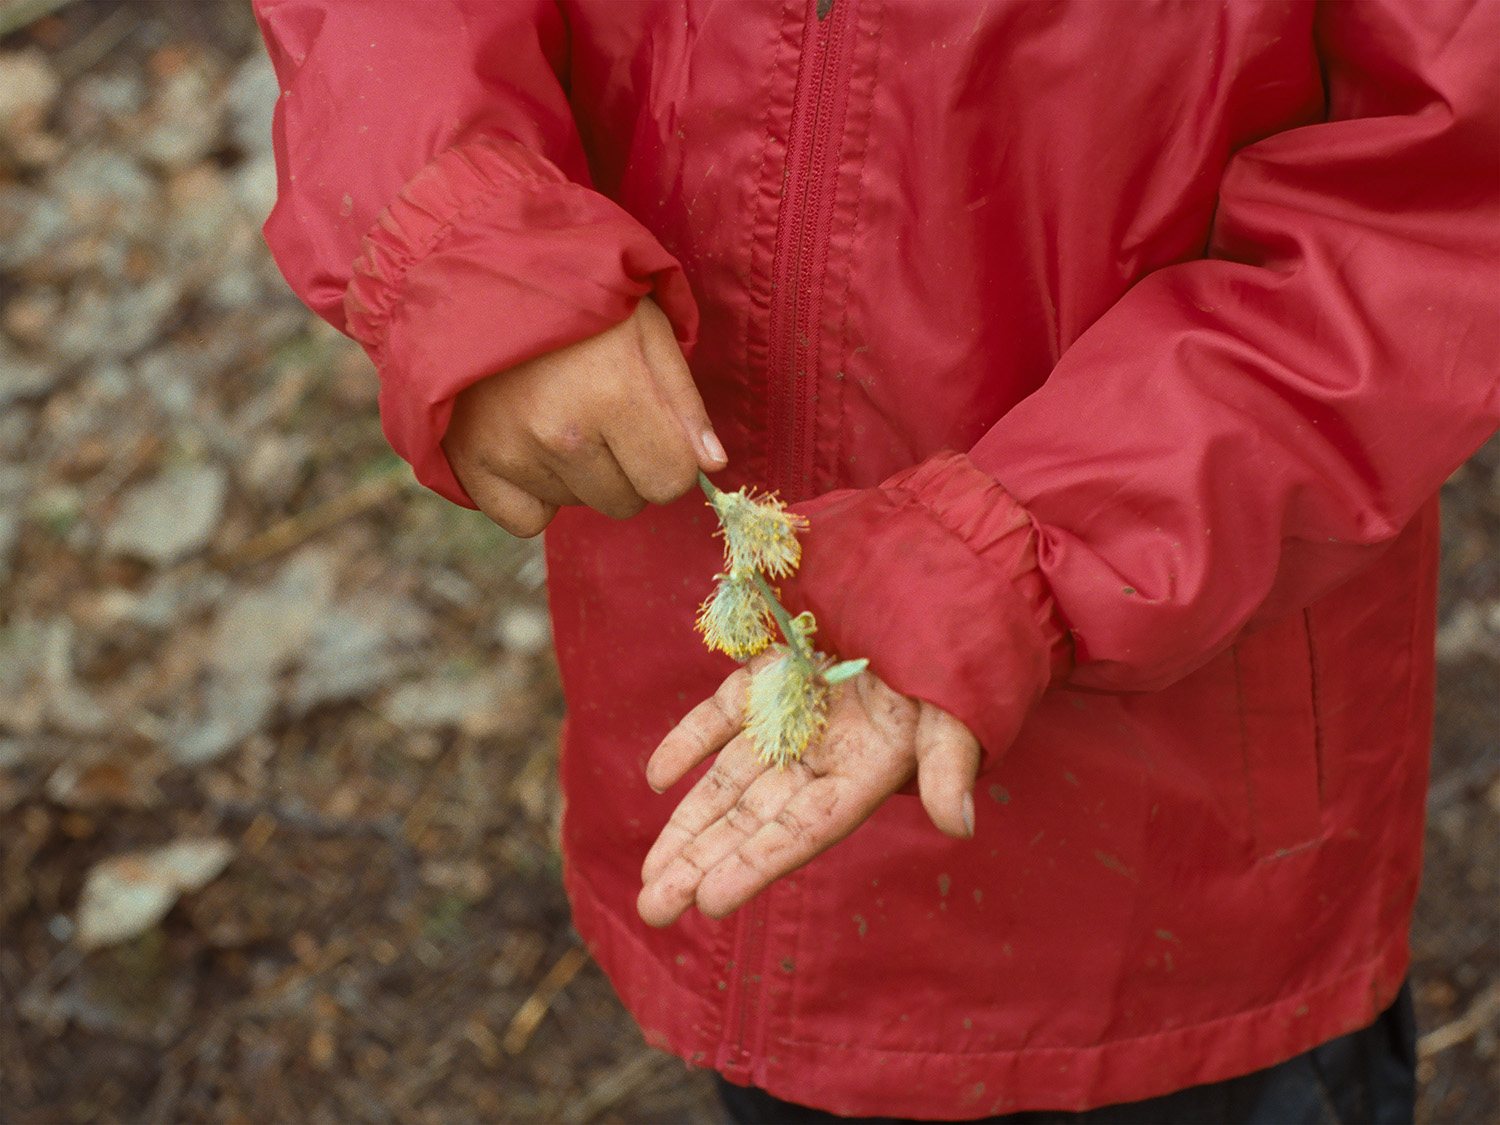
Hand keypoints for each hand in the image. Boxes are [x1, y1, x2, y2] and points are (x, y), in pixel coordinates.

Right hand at [441, 297, 726, 536]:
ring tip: (557, 410)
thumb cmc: (574, 294)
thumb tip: (712, 464)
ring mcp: (512, 453)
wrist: (475, 274)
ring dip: (579, 473)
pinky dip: (534, 495)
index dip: (671, 456)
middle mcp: (562, 434)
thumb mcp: (645, 326)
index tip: (652, 425)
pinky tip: (530, 446)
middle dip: (626, 466)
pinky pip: (526, 521)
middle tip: (600, 411)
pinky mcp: (471, 464)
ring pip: (579, 506)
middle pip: (627, 502)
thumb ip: (684, 400)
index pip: (670, 482)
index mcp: (614, 395)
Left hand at [637, 660, 980, 926]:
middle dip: (703, 862)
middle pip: (753, 819)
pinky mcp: (772, 672)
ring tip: (649, 875)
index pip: (801, 830)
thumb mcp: (956, 706)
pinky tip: (656, 779)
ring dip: (689, 823)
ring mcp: (793, 713)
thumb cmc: (957, 647)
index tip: (706, 902)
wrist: (947, 582)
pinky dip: (688, 741)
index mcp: (868, 770)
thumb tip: (958, 827)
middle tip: (653, 908)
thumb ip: (949, 764)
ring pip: (729, 779)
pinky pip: (722, 714)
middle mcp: (825, 753)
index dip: (753, 865)